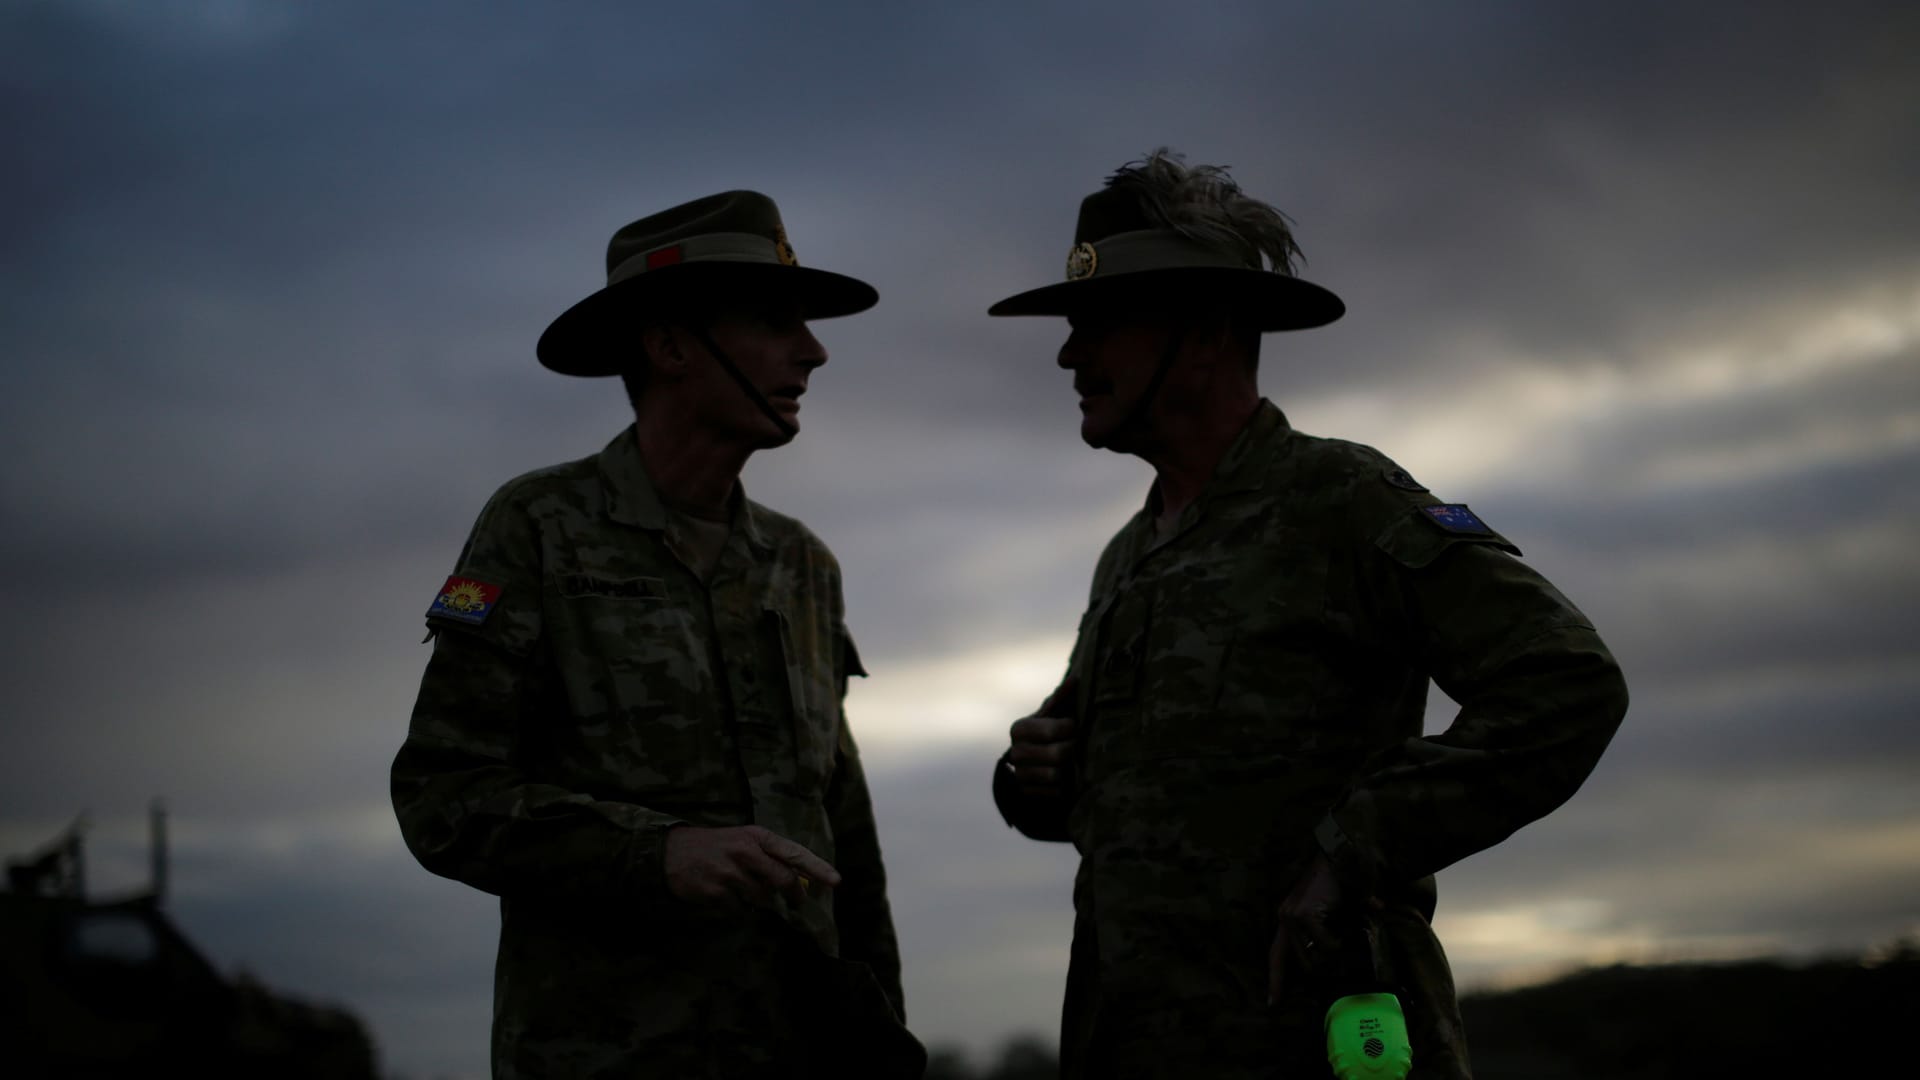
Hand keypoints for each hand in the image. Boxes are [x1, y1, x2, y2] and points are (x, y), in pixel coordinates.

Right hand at [663, 825, 840, 910]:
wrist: (670, 852)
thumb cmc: (714, 846)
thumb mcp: (742, 839)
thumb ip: (768, 857)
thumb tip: (796, 882)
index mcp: (756, 836)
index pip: (794, 853)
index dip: (817, 868)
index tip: (836, 882)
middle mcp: (746, 852)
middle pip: (784, 881)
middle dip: (794, 896)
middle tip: (796, 902)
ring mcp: (731, 873)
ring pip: (763, 899)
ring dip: (758, 901)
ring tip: (741, 888)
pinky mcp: (717, 892)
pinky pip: (740, 910)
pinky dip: (737, 909)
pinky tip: (724, 896)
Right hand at [1007, 676, 1078, 798]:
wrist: (1036, 759)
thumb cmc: (1051, 728)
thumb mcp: (1054, 712)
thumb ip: (1062, 697)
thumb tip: (1075, 679)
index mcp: (1019, 728)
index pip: (1053, 730)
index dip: (1071, 728)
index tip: (1075, 726)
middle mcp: (1015, 753)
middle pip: (1058, 755)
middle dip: (1073, 749)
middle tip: (1078, 744)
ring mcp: (1019, 775)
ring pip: (1057, 776)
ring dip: (1070, 768)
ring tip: (1072, 760)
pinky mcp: (1027, 793)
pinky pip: (1055, 792)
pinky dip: (1065, 785)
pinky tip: (1065, 776)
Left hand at [1267, 852, 1372, 1003]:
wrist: (1338, 859)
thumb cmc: (1335, 885)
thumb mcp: (1327, 914)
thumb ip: (1329, 935)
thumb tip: (1336, 959)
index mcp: (1286, 919)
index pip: (1276, 955)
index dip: (1276, 979)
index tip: (1272, 1003)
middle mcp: (1285, 918)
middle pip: (1300, 962)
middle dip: (1321, 967)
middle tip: (1340, 961)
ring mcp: (1292, 917)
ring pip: (1313, 956)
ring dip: (1332, 955)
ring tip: (1345, 941)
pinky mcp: (1304, 915)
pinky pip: (1326, 944)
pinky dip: (1339, 942)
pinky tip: (1345, 929)